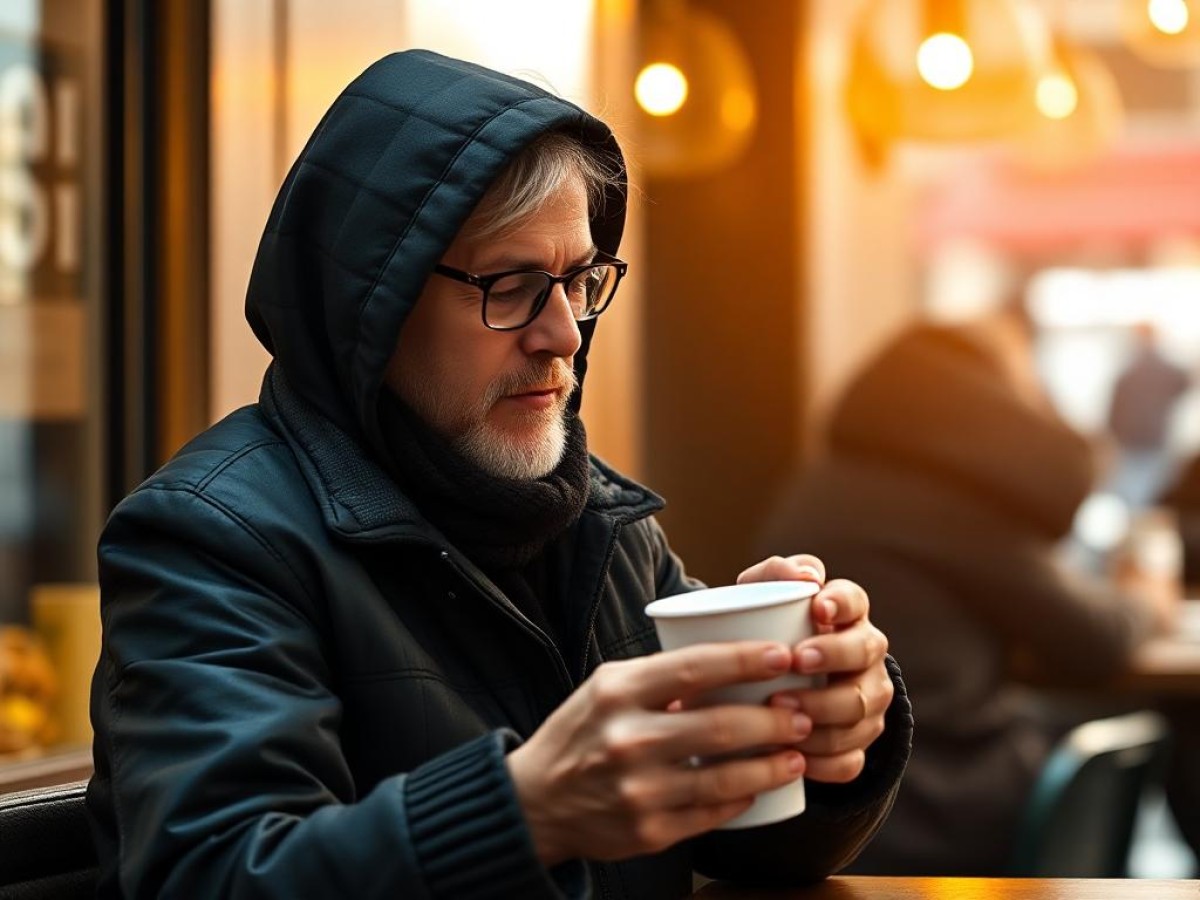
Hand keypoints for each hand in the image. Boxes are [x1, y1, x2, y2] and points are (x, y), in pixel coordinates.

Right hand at [506, 641, 812, 865]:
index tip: (783, 656)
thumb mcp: (607, 688)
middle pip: (722, 725)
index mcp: (617, 692)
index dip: (746, 661)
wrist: (535, 800)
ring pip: (726, 776)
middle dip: (775, 719)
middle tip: (803, 713)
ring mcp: (639, 790)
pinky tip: (760, 785)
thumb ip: (660, 675)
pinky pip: (712, 812)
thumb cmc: (582, 733)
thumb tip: (731, 661)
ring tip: (796, 753)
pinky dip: (742, 797)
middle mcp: (627, 740)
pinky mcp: (649, 831)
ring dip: (772, 764)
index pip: (694, 668)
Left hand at [737, 555, 891, 782]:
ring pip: (861, 711)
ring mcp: (866, 701)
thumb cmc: (765, 631)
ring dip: (822, 714)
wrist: (765, 684)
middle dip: (833, 659)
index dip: (842, 604)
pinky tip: (796, 759)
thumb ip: (775, 573)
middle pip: (865, 657)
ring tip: (781, 711)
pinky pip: (852, 759)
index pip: (855, 601)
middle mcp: (866, 656)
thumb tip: (802, 575)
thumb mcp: (762, 597)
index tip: (817, 608)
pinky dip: (825, 762)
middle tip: (796, 661)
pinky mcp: (857, 743)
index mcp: (845, 614)